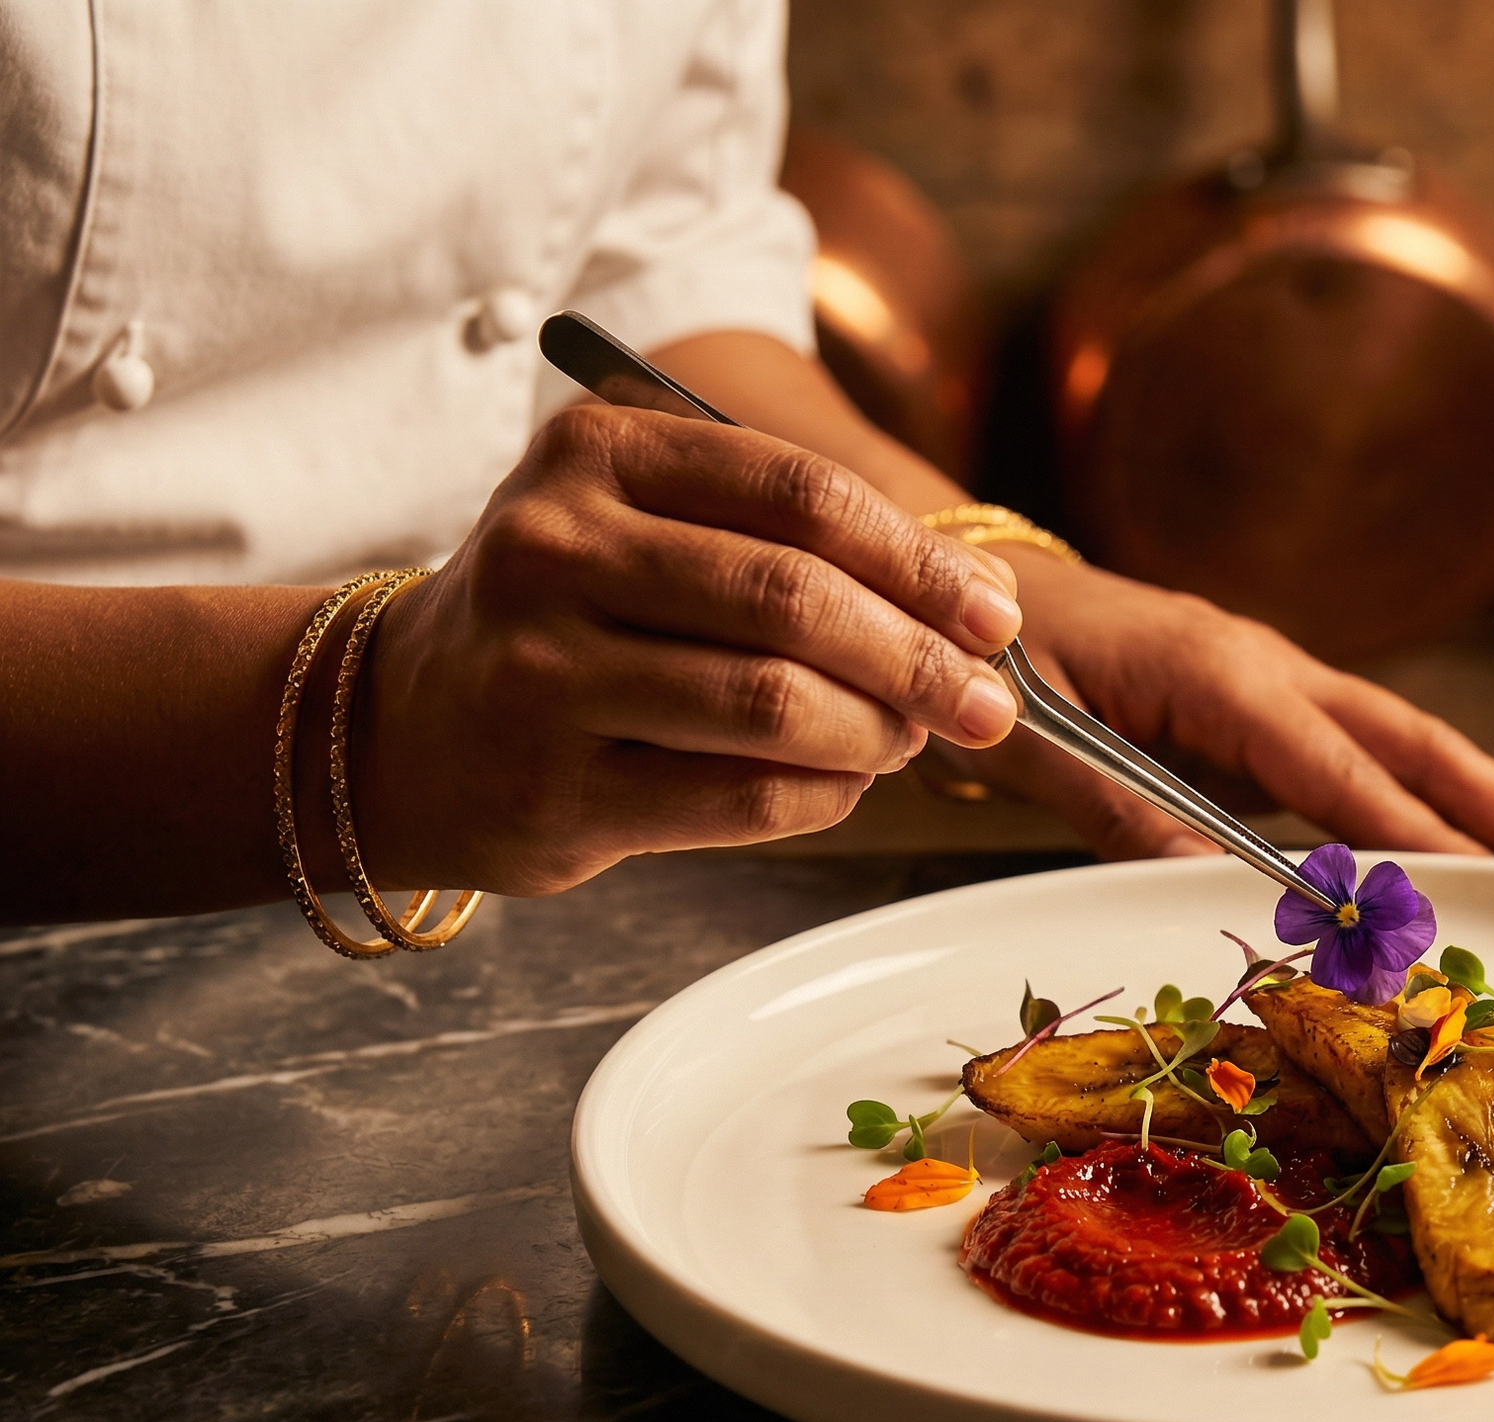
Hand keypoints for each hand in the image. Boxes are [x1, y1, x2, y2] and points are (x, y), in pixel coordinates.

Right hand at [354, 404, 1023, 894]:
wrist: (402, 724)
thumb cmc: (572, 614)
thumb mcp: (653, 524)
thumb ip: (798, 541)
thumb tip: (982, 598)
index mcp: (596, 454)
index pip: (802, 495)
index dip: (920, 557)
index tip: (992, 612)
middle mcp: (555, 548)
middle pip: (794, 599)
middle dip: (918, 656)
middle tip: (987, 702)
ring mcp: (543, 673)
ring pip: (774, 704)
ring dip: (876, 733)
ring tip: (909, 739)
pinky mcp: (553, 790)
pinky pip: (740, 797)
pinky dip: (822, 794)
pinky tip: (843, 782)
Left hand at [932, 557, 1493, 870]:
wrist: (967, 588)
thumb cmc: (996, 663)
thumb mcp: (1038, 742)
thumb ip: (1123, 815)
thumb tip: (1216, 894)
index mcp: (1217, 673)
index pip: (1340, 768)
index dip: (1417, 836)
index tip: (1492, 888)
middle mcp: (1269, 666)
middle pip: (1417, 742)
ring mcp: (1276, 677)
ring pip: (1410, 743)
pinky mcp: (1267, 698)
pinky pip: (1371, 751)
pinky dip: (1437, 795)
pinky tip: (1477, 841)